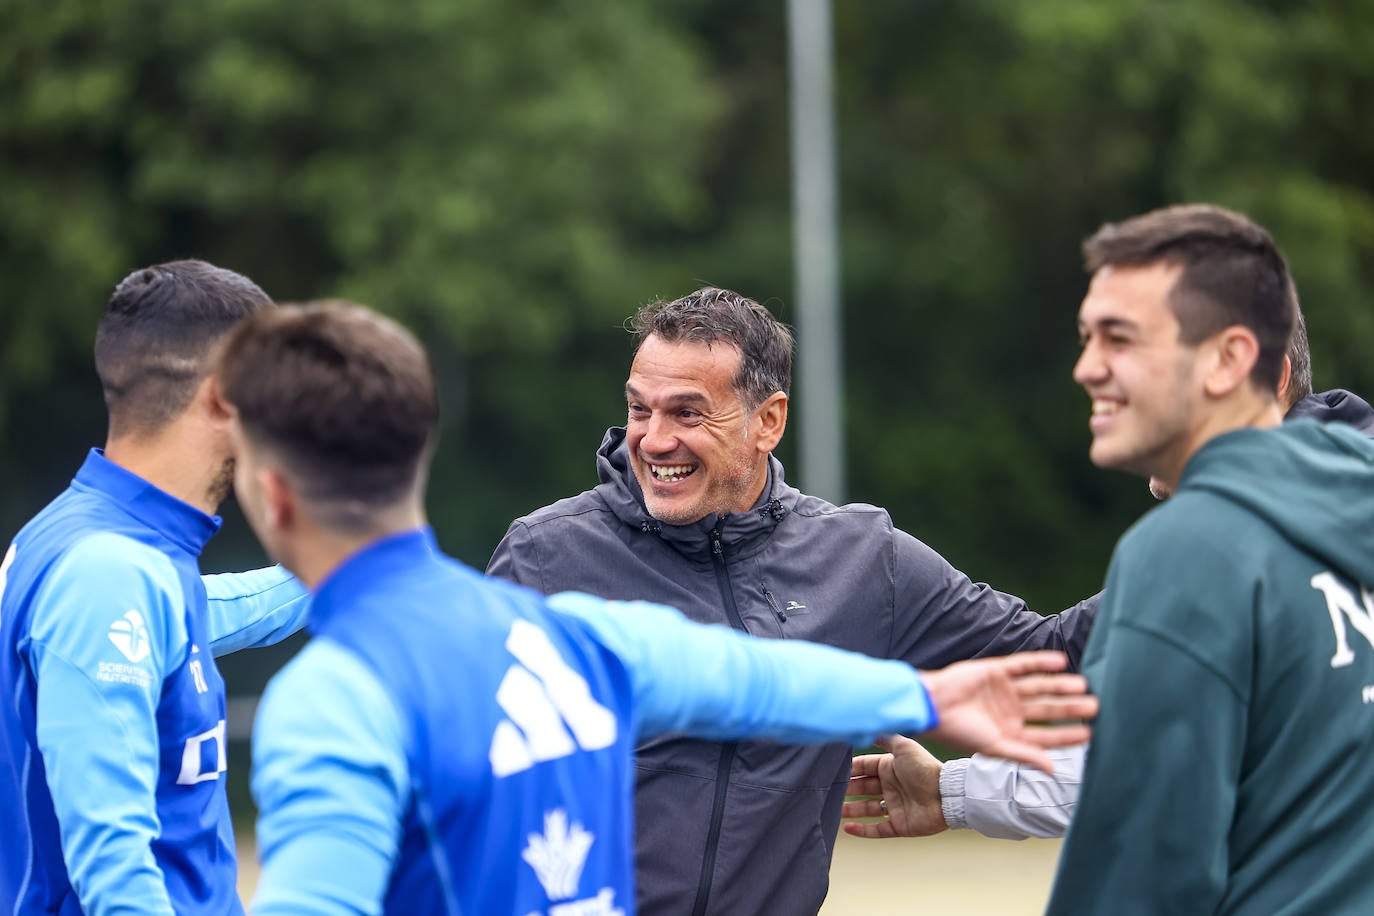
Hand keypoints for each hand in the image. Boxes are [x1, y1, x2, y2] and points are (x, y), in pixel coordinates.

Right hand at [842, 735, 946, 838]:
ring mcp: (895, 807)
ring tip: (833, 809)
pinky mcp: (901, 825)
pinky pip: (878, 829)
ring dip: (850, 809)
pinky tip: (847, 828)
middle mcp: (891, 786)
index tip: (832, 770)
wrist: (946, 795)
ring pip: (867, 809)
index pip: (864, 767)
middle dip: (846, 789)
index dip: (850, 769)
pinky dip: (863, 830)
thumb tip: (868, 727)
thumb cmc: (924, 768)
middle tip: (827, 790)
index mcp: (890, 767)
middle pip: (862, 788)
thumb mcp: (903, 746)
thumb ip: (885, 736)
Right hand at [920, 650, 1094, 774]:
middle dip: (1070, 708)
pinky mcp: (996, 670)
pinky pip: (1024, 665)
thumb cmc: (958, 732)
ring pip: (1040, 686)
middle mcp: (1011, 710)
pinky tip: (1060, 662)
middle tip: (1094, 705)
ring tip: (1082, 685)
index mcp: (1010, 732)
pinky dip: (1041, 662)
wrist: (932, 705)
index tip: (1089, 734)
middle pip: (1047, 708)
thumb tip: (1054, 771)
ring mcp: (1005, 689)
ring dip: (1060, 685)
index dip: (1067, 735)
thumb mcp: (994, 747)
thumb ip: (1024, 756)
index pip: (1046, 735)